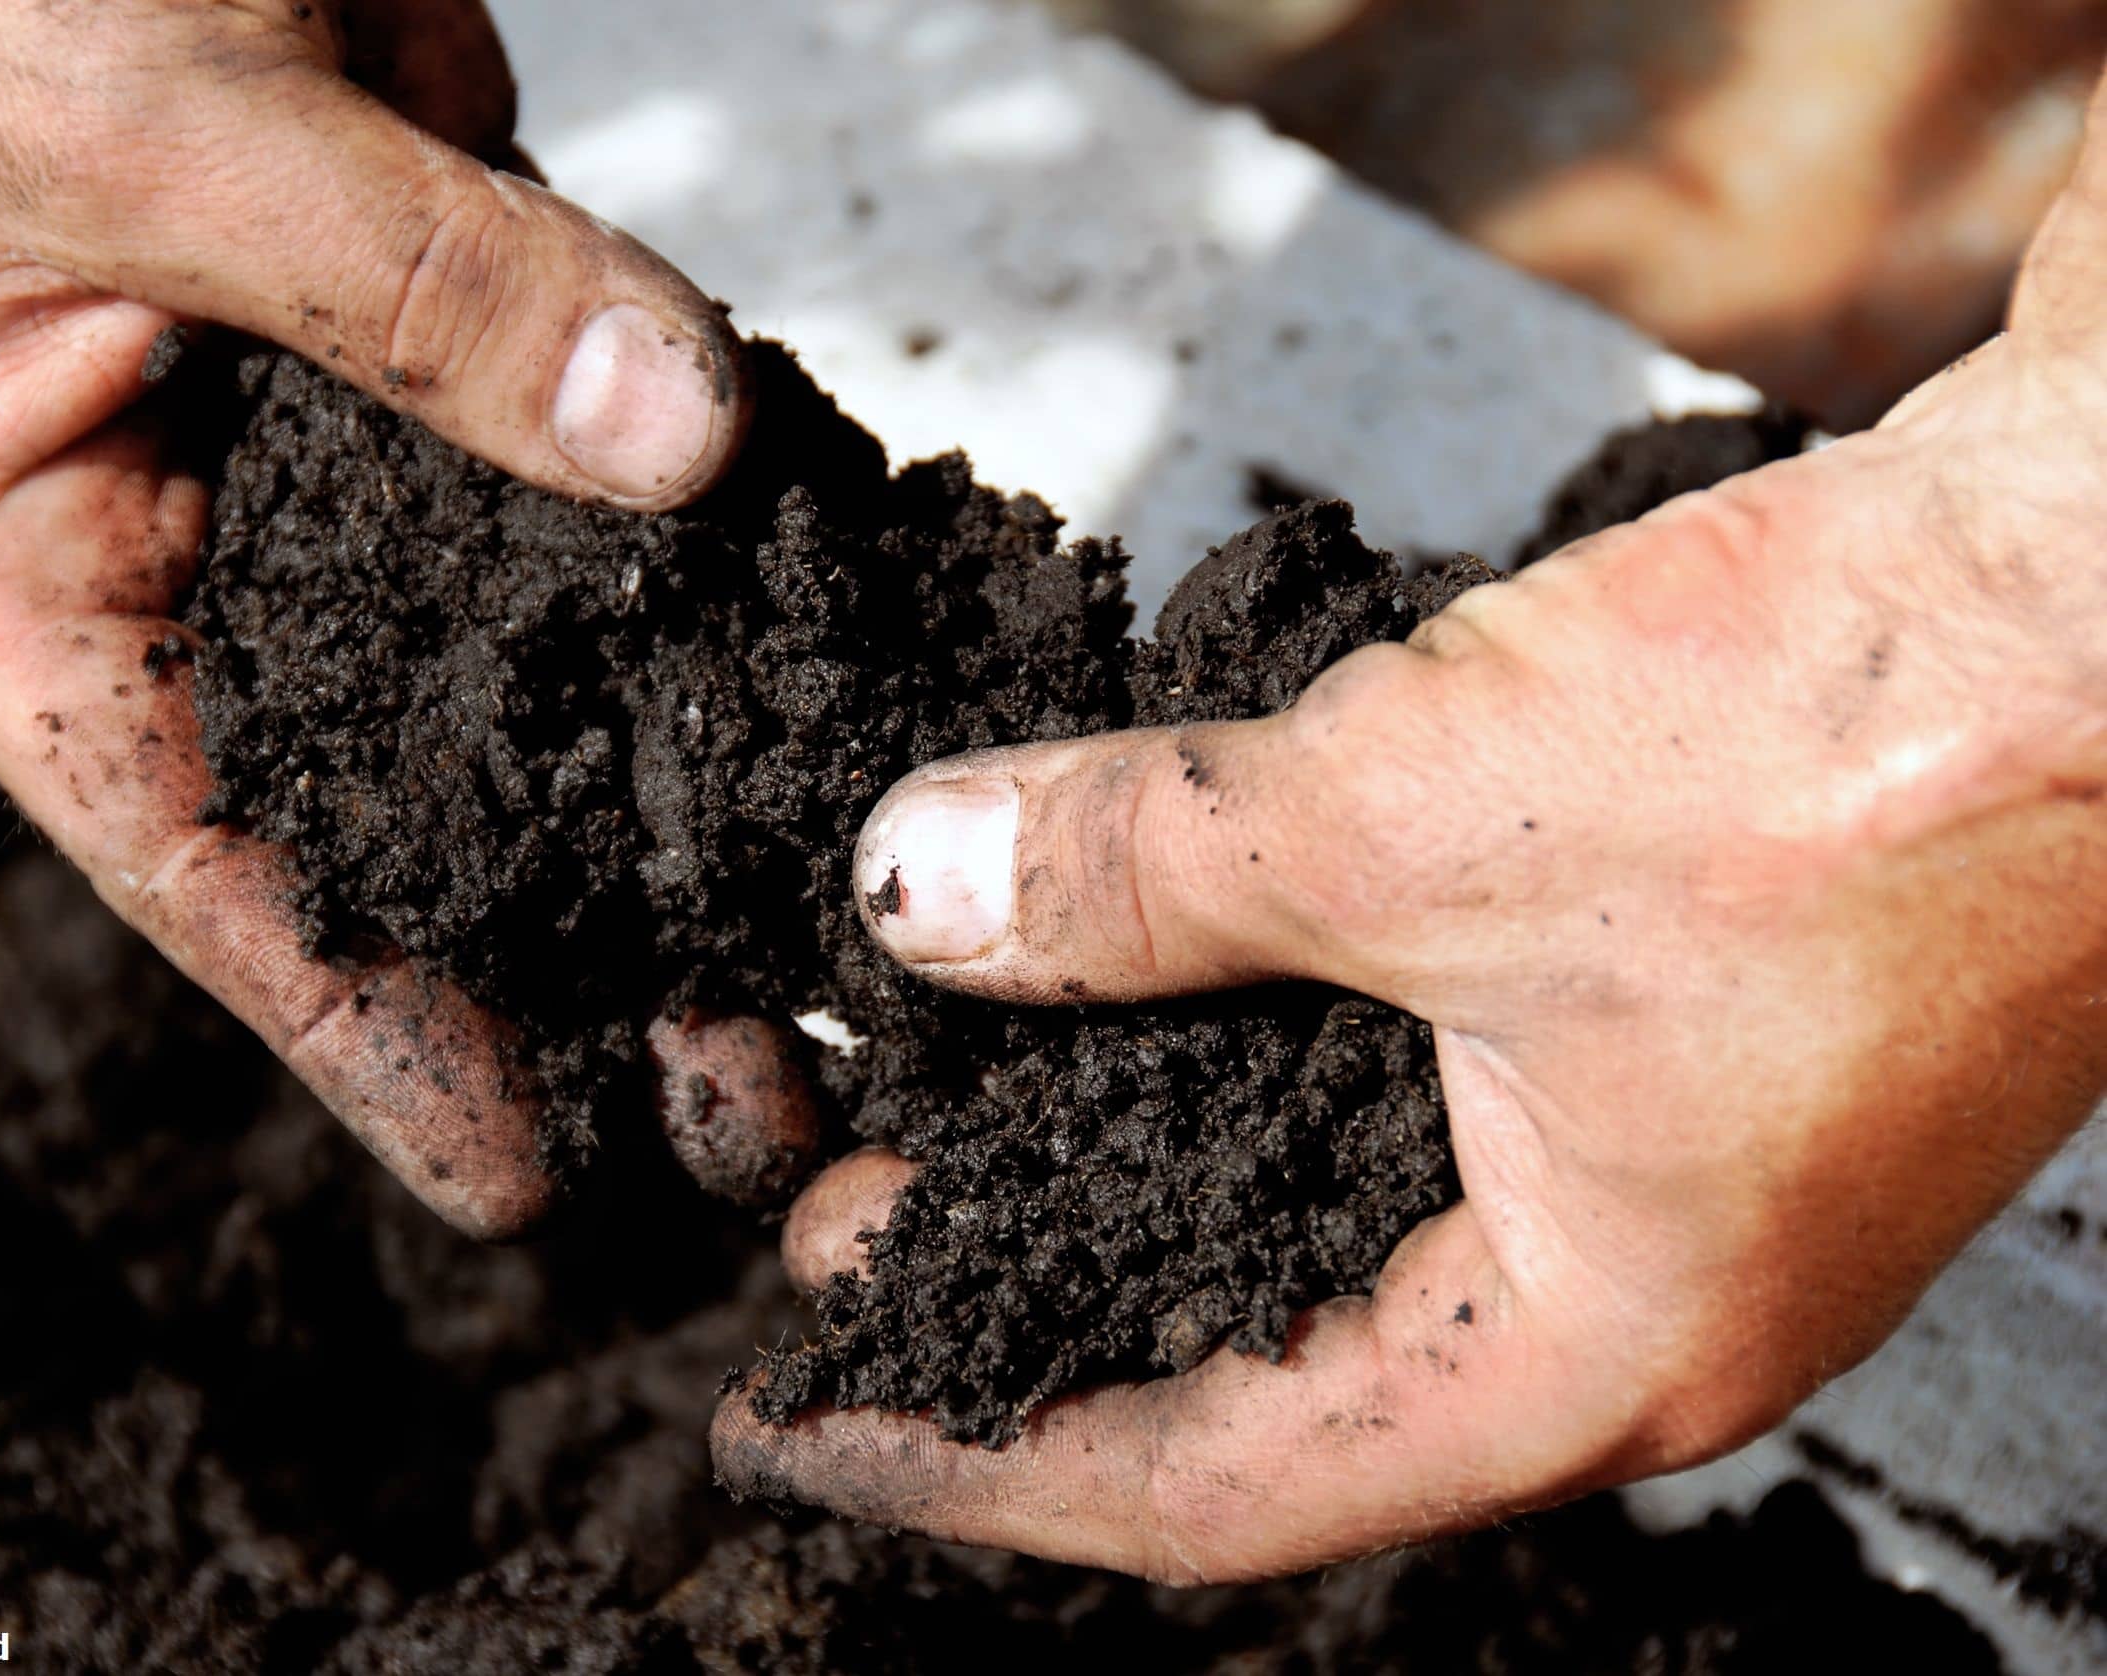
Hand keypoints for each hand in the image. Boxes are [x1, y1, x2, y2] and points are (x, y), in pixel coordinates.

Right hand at [0, 0, 787, 1235]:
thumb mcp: (148, 127)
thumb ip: (407, 291)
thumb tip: (672, 441)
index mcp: (24, 557)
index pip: (197, 856)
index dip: (357, 1028)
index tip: (519, 1172)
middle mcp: (187, 539)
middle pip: (388, 803)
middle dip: (560, 955)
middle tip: (745, 1094)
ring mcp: (341, 445)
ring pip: (515, 669)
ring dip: (658, 800)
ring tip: (811, 948)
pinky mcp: (467, 335)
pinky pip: (602, 482)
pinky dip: (704, 580)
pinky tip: (817, 686)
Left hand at [713, 80, 2106, 1578]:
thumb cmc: (1866, 744)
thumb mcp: (1411, 816)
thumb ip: (1135, 873)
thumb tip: (917, 887)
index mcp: (1590, 1353)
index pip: (1203, 1485)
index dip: (978, 1457)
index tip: (806, 1417)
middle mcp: (1635, 1302)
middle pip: (1262, 1364)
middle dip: (1042, 1296)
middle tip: (854, 1230)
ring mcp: (1672, 1168)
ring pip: (1334, 1218)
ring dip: (1141, 1158)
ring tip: (961, 1100)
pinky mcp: (1682, 1029)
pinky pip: (1413, 1087)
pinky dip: (1258, 1048)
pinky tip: (1154, 972)